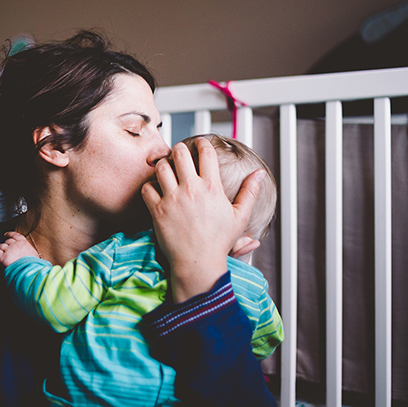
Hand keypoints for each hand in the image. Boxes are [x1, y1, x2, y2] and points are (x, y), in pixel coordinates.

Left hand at [0, 231, 39, 267]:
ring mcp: (8, 250)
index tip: (6, 234)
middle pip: (7, 241)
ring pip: (1, 246)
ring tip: (2, 255)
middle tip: (6, 250)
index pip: (15, 235)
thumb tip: (27, 252)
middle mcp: (15, 244)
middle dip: (6, 245)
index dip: (9, 234)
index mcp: (23, 243)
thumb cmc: (33, 264)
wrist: (30, 270)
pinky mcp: (2, 258)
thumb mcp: (34, 254)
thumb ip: (28, 250)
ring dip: (1, 250)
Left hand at [141, 137, 264, 301]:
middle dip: (180, 149)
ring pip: (161, 167)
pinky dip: (150, 186)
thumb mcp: (240, 216)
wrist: (198, 263)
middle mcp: (191, 189)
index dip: (202, 143)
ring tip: (168, 169)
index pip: (205, 152)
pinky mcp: (157, 211)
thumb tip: (260, 174)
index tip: (200, 144)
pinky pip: (147, 188)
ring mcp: (172, 199)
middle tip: (181, 154)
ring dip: (164, 165)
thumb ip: (250, 192)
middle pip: (179, 152)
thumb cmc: (219, 242)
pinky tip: (157, 189)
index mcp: (212, 187)